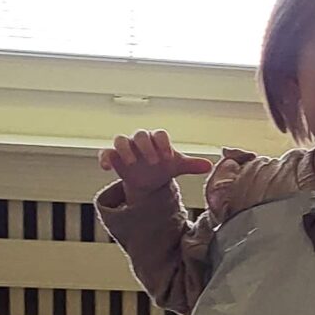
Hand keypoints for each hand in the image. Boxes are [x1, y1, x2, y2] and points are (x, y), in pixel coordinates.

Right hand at [98, 130, 212, 204]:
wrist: (148, 180)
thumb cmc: (163, 167)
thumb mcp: (176, 167)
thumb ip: (191, 165)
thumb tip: (210, 166)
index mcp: (157, 139)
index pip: (160, 134)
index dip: (164, 144)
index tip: (169, 158)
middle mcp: (140, 140)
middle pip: (140, 134)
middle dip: (146, 146)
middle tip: (154, 162)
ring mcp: (126, 147)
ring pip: (120, 139)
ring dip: (125, 149)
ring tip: (132, 163)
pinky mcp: (113, 157)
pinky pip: (105, 153)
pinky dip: (105, 158)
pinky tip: (107, 168)